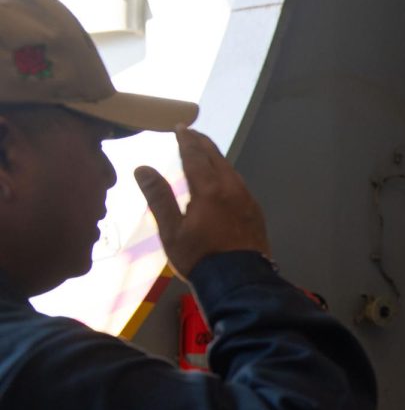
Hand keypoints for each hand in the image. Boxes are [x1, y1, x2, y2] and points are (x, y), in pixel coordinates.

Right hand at [134, 126, 269, 279]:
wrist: (239, 282)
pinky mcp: (256, 213)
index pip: (196, 156)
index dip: (186, 140)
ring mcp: (248, 201)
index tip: (180, 127)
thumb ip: (159, 197)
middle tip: (192, 133)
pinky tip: (223, 181)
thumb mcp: (171, 231)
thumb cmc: (200, 258)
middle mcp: (233, 189)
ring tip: (205, 153)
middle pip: (217, 158)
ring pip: (231, 171)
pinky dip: (228, 175)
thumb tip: (143, 168)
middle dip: (203, 143)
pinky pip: (240, 185)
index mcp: (210, 190)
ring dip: (217, 159)